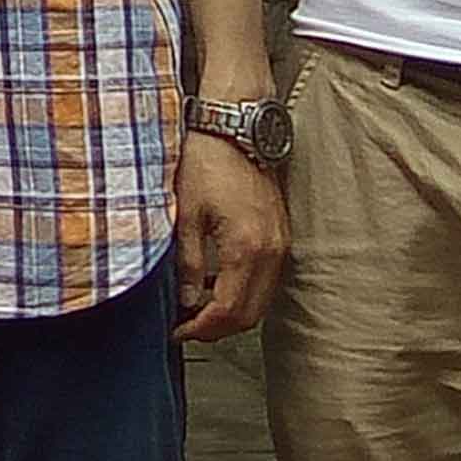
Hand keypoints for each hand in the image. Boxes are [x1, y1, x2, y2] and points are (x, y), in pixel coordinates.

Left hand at [169, 126, 288, 343]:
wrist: (236, 129)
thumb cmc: (208, 161)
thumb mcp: (185, 214)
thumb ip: (189, 263)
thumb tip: (186, 301)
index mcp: (248, 248)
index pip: (229, 311)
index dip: (202, 329)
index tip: (178, 331)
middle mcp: (273, 252)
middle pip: (250, 314)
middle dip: (217, 329)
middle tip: (186, 327)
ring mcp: (281, 244)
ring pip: (261, 301)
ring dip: (231, 313)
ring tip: (195, 309)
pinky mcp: (281, 236)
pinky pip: (266, 280)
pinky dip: (243, 292)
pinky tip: (216, 283)